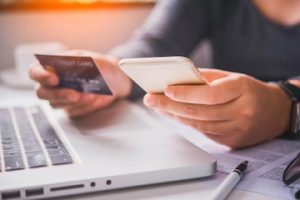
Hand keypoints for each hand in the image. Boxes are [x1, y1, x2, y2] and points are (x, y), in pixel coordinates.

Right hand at [29, 50, 131, 117]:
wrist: (117, 81)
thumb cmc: (102, 67)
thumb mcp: (93, 60)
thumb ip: (80, 63)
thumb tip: (70, 67)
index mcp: (55, 66)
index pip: (36, 72)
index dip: (41, 76)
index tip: (54, 79)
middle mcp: (55, 83)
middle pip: (42, 93)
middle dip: (59, 94)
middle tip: (74, 94)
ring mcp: (62, 97)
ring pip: (56, 104)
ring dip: (74, 101)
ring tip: (91, 95)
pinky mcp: (72, 108)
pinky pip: (72, 112)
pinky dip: (83, 106)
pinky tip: (94, 99)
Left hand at [144, 69, 291, 148]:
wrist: (276, 112)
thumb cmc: (249, 90)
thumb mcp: (232, 77)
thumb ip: (206, 78)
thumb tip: (176, 80)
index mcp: (243, 90)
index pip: (210, 94)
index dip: (186, 93)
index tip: (165, 89)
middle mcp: (242, 111)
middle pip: (200, 112)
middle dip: (171, 106)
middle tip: (151, 99)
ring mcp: (239, 129)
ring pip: (199, 125)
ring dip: (175, 116)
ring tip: (158, 107)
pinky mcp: (234, 141)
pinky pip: (205, 133)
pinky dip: (188, 123)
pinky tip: (174, 115)